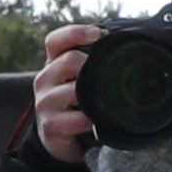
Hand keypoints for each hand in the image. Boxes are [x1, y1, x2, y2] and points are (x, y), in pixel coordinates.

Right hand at [27, 23, 106, 163]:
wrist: (57, 138)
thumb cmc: (74, 103)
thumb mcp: (78, 79)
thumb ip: (93, 63)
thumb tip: (126, 44)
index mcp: (53, 64)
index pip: (56, 41)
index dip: (75, 33)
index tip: (98, 34)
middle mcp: (45, 80)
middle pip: (68, 61)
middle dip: (91, 65)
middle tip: (107, 74)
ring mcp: (45, 103)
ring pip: (72, 90)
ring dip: (92, 95)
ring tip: (104, 100)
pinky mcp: (51, 125)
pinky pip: (76, 119)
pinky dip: (91, 120)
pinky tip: (98, 121)